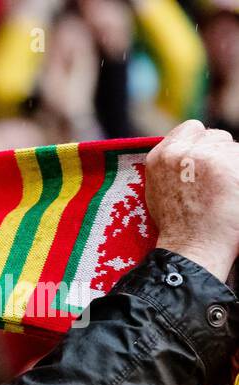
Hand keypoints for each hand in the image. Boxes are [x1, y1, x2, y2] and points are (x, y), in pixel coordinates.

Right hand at [146, 121, 238, 281]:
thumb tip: (193, 149)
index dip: (201, 144)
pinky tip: (233, 196)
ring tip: (223, 194)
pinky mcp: (230, 164)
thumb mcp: (161, 190)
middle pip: (217, 136)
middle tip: (215, 186)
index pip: (191, 129)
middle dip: (220, 154)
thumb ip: (174, 166)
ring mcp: (207, 156)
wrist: (192, 249)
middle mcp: (181, 152)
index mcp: (159, 156)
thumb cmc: (179, 226)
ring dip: (234, 166)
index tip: (204, 166)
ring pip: (235, 149)